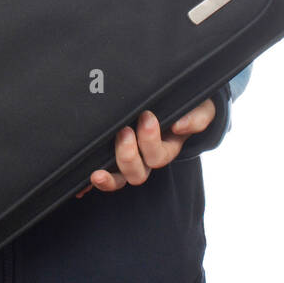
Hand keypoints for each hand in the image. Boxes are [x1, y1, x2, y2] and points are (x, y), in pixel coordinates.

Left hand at [75, 99, 216, 195]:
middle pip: (138, 173)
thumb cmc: (187, 104)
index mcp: (167, 147)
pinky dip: (94, 183)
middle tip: (125, 130)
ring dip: (111, 174)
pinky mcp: (113, 155)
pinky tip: (83, 184)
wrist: (173, 98)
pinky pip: (105, 174)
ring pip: (120, 179)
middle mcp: (147, 158)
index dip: (150, 141)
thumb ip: (196, 117)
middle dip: (129, 154)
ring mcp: (130, 158)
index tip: (147, 116)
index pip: (158, 157)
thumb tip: (180, 126)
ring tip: (99, 163)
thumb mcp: (200, 108)